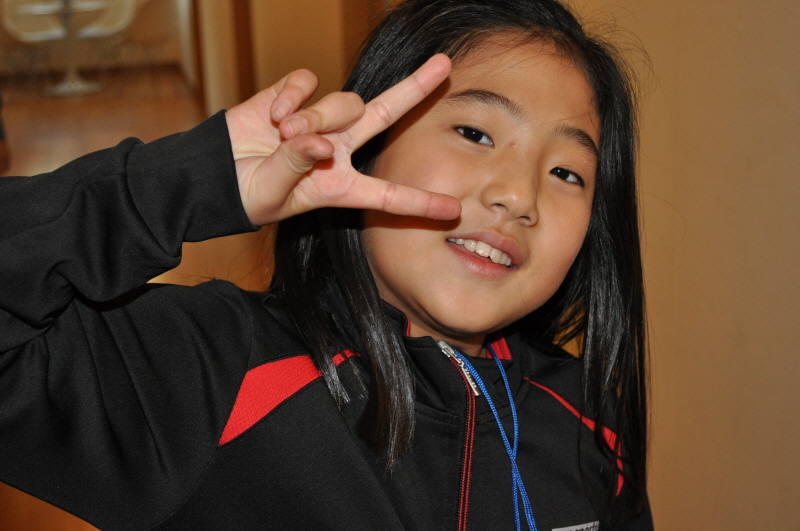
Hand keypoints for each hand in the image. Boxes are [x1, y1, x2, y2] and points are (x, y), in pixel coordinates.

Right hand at [225, 54, 460, 226]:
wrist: (211, 174)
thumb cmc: (245, 194)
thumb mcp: (274, 194)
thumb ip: (297, 165)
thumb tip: (319, 141)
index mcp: (339, 185)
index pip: (386, 194)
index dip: (417, 202)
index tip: (451, 208)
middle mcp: (337, 149)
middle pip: (385, 114)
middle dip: (414, 88)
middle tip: (444, 66)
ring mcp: (317, 120)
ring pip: (342, 101)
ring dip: (316, 115)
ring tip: (284, 132)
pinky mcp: (292, 96)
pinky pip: (306, 83)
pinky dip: (290, 97)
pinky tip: (272, 115)